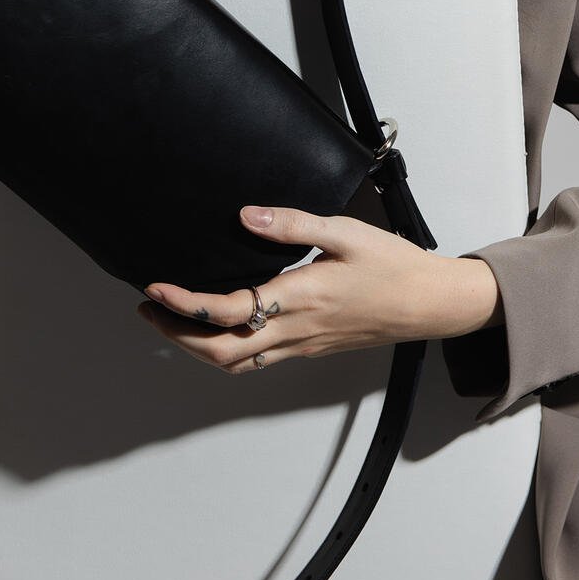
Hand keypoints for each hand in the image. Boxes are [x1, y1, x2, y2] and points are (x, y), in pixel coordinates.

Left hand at [136, 205, 502, 374]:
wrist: (430, 304)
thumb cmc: (392, 266)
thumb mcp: (344, 232)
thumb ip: (291, 224)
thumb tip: (246, 216)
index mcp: (299, 298)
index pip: (226, 311)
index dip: (184, 304)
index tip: (154, 288)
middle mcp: (295, 330)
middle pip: (220, 352)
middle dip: (176, 335)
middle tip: (149, 310)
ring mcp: (302, 345)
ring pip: (237, 363)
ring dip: (197, 347)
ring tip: (171, 320)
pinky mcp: (309, 349)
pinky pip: (258, 361)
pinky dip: (227, 351)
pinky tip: (219, 329)